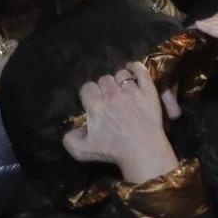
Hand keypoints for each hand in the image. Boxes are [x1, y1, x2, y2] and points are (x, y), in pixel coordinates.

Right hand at [61, 63, 178, 183]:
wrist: (142, 150)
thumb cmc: (112, 151)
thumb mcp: (81, 150)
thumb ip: (68, 138)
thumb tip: (69, 128)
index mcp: (95, 106)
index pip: (87, 87)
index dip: (89, 93)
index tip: (92, 101)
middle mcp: (112, 95)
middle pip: (104, 80)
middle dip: (103, 87)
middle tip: (107, 98)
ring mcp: (132, 91)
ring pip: (121, 74)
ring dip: (118, 80)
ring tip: (120, 89)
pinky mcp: (148, 91)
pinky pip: (141, 70)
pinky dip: (135, 67)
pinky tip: (132, 69)